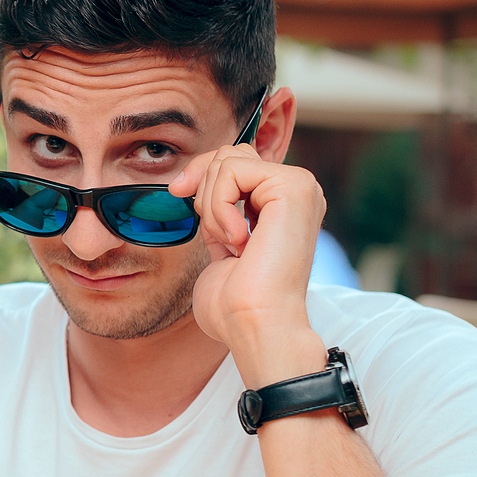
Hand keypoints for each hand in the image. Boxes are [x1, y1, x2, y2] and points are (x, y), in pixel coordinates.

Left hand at [167, 145, 326, 382]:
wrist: (253, 324)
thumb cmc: (234, 302)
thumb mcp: (220, 243)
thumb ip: (217, 212)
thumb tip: (192, 184)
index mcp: (281, 204)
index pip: (233, 161)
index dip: (200, 174)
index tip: (178, 194)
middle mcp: (296, 191)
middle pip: (230, 152)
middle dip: (203, 188)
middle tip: (215, 235)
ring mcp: (299, 186)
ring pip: (228, 160)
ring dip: (211, 206)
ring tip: (230, 243)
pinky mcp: (294, 187)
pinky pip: (233, 171)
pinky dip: (219, 207)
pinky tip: (238, 240)